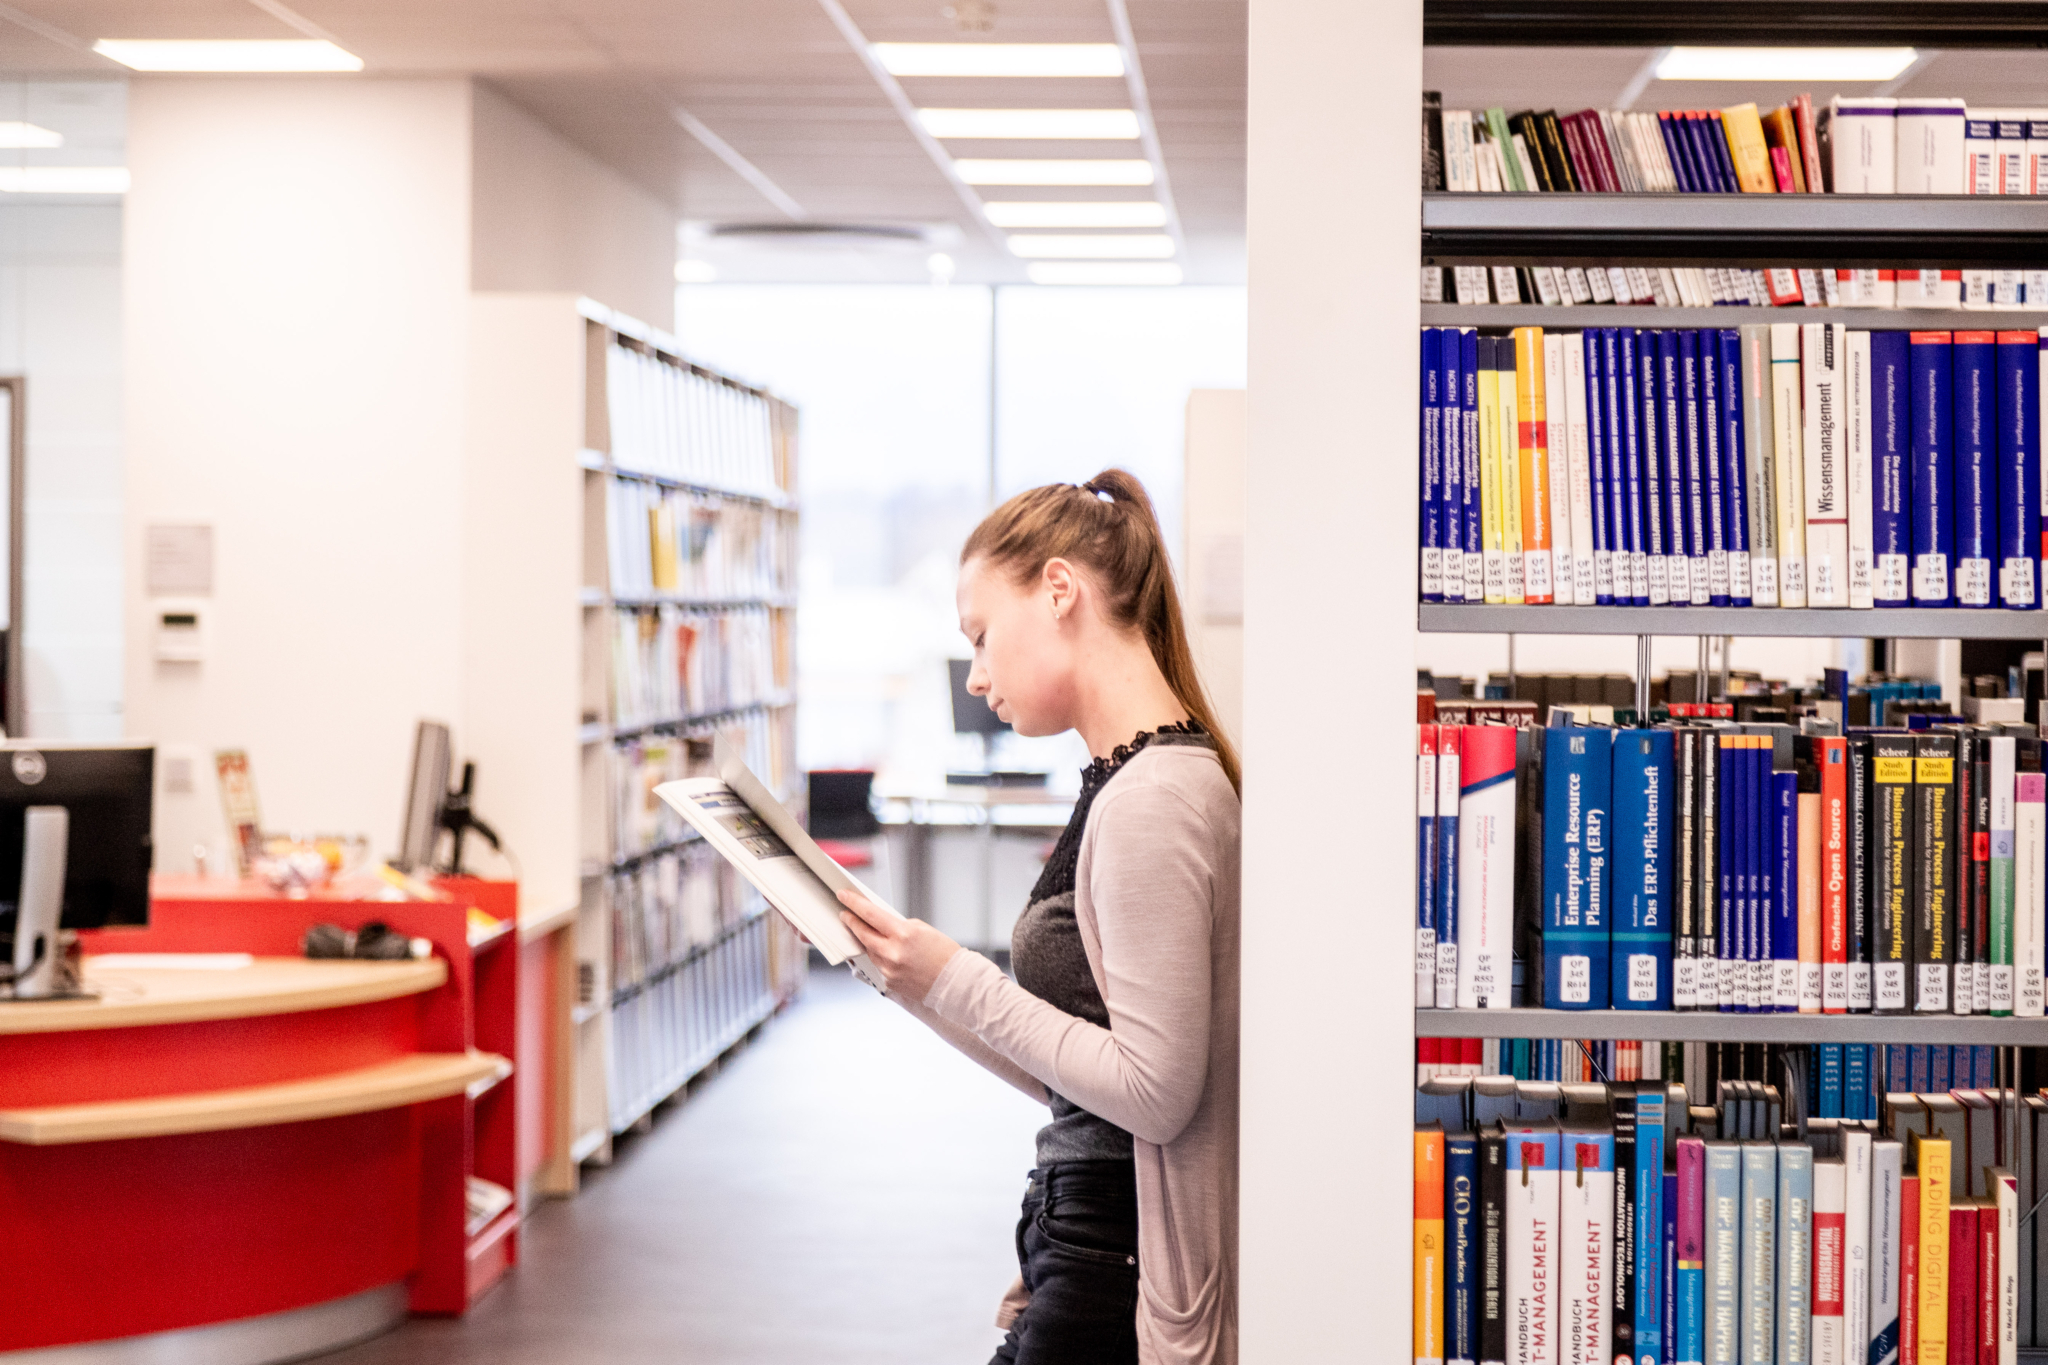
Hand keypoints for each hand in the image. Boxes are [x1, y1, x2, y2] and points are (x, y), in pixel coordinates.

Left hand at [838, 889, 959, 1001]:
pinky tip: (890, 955)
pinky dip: (881, 958)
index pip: (870, 914)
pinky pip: (879, 965)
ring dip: (867, 941)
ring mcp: (889, 969)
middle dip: (852, 922)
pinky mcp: (889, 983)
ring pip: (870, 950)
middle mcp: (893, 953)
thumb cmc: (945, 954)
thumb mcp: (922, 929)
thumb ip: (899, 925)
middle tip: (845, 915)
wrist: (956, 982)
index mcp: (903, 934)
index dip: (854, 903)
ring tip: (870, 933)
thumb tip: (881, 924)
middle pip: (863, 933)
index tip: (843, 896)